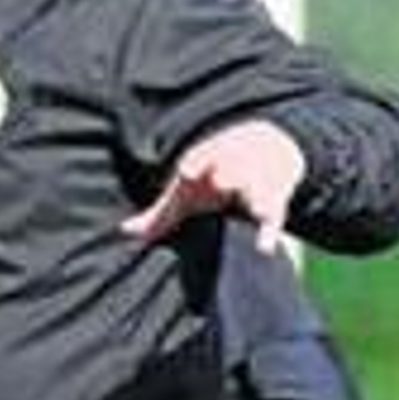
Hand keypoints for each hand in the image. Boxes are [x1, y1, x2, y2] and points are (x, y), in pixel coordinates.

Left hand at [122, 120, 305, 253]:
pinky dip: (268, 232)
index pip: (200, 161)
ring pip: (257, 188)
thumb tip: (123, 231)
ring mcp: (255, 184)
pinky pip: (273, 217)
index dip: (196, 163)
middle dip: (227, 175)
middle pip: (230, 173)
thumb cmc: (210, 182)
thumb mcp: (185, 194)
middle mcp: (231, 171)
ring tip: (256, 206)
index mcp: (206, 166)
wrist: (263, 150)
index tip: (190, 170)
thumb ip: (158, 216)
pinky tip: (264, 248)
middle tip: (223, 180)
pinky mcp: (275, 200)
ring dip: (255, 195)